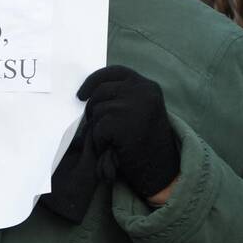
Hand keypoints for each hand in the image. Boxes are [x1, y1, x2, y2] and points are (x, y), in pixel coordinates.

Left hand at [76, 65, 179, 201]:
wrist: (161, 170)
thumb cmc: (147, 143)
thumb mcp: (141, 110)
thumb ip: (124, 96)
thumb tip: (89, 90)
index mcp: (148, 86)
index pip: (114, 72)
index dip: (94, 80)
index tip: (81, 94)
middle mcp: (143, 91)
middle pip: (101, 91)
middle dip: (92, 108)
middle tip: (96, 127)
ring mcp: (134, 105)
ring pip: (97, 110)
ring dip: (98, 128)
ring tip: (113, 141)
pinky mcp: (123, 122)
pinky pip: (98, 128)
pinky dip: (100, 141)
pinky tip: (113, 149)